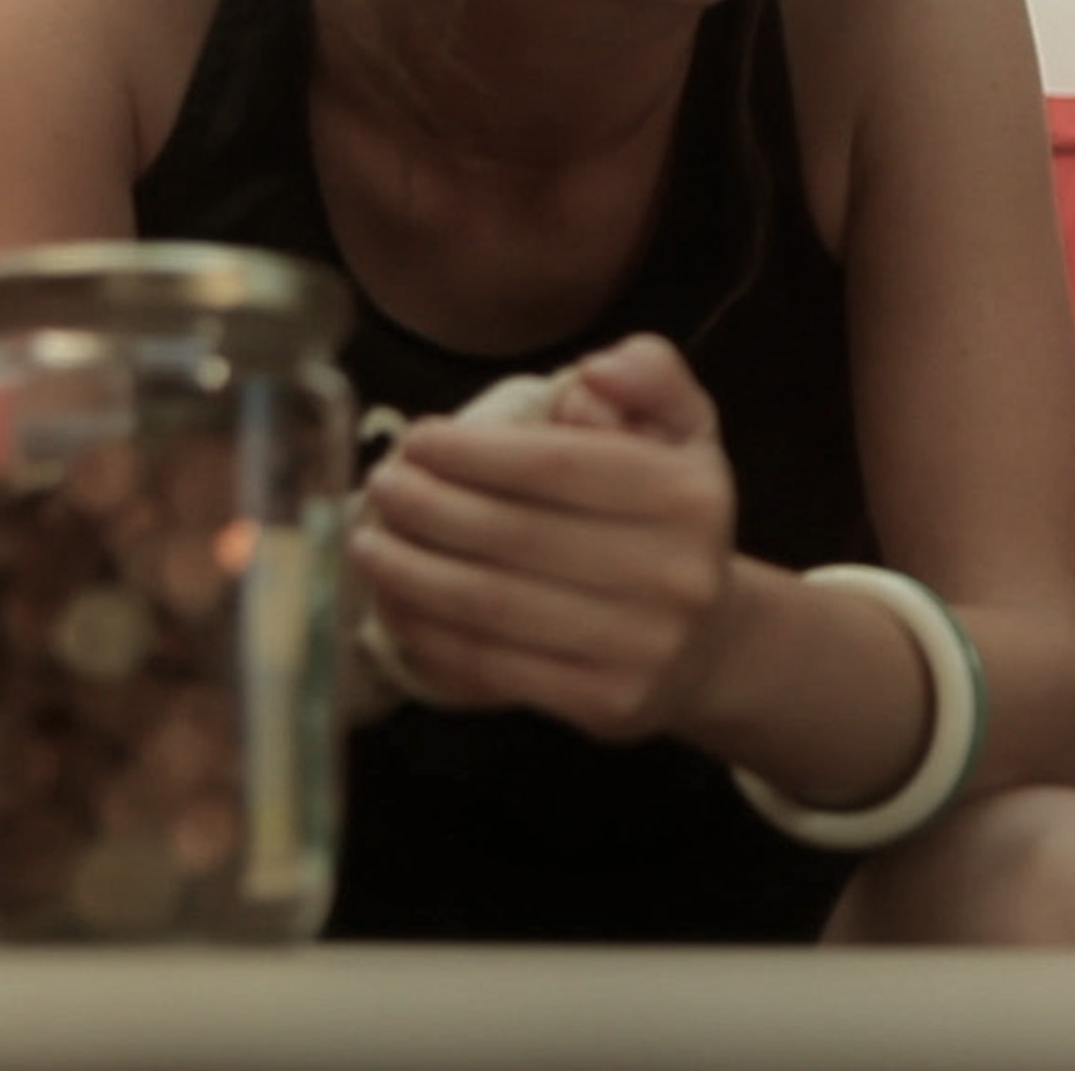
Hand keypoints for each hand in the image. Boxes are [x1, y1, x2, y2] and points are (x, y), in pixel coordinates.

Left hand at [348, 333, 741, 743]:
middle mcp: (674, 574)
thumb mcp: (682, 429)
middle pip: (514, 535)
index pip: (556, 465)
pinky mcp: (607, 703)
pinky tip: (395, 605)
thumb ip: (651, 374)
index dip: (473, 453)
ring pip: (491, 604)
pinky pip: (492, 665)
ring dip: (409, 573)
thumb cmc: (669, 520)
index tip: (416, 441)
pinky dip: (430, 633)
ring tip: (367, 543)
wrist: (707, 644)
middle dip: (427, 509)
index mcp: (687, 494)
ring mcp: (642, 646)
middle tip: (381, 487)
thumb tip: (596, 371)